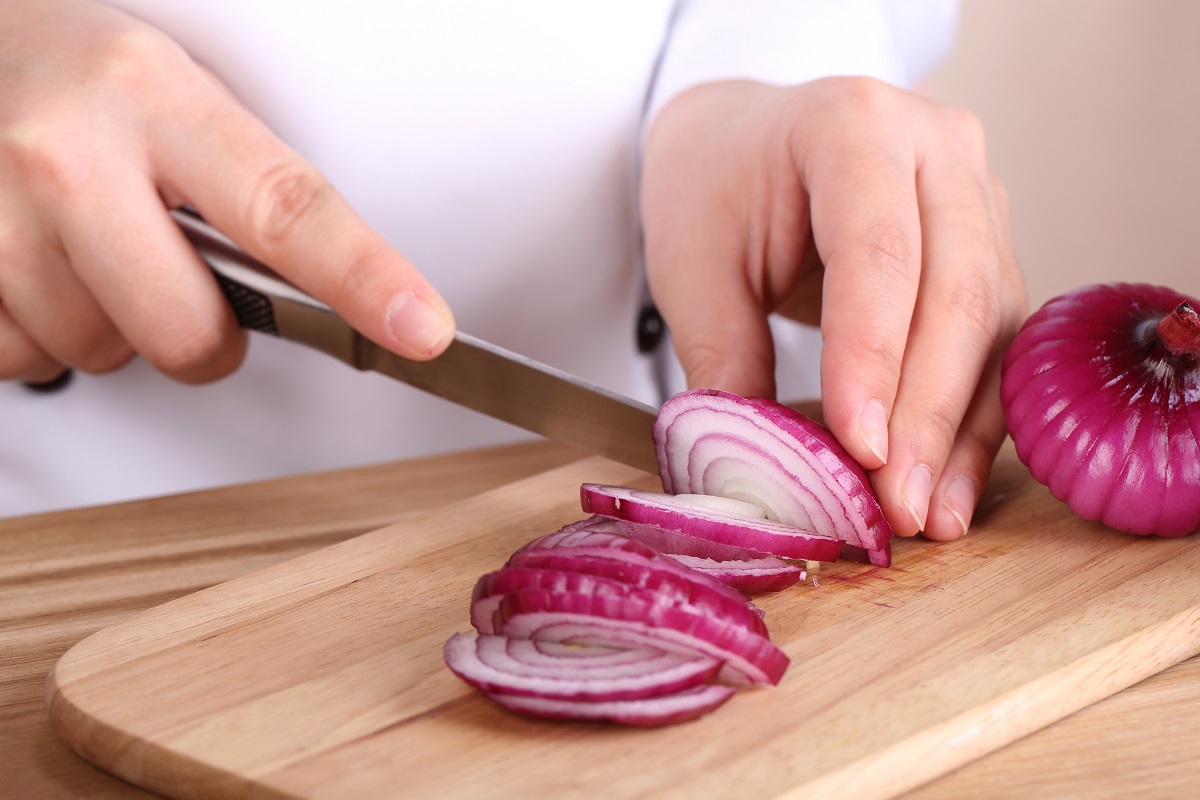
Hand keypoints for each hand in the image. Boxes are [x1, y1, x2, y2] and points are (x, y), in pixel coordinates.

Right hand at [0, 0, 453, 386]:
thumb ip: (243, 187)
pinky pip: (21, 363)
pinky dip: (38, 332)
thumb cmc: (77, 77)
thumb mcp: (175, 95)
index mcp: (152, 98)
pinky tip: (33, 265)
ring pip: (99, 355)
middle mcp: (66, 155)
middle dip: (203, 335)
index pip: (284, 208)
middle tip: (179, 277)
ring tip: (84, 243)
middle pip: (189, 333)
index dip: (363, 278)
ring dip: (109, 323)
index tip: (420, 328)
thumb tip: (329, 292)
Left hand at [641, 77, 1027, 540]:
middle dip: (924, 414)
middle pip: (954, 291)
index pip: (878, 253)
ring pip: (992, 325)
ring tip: (924, 516)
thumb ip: (725, 359)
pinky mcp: (990, 248)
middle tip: (895, 505)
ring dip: (958, 432)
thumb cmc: (713, 191)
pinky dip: (971, 422)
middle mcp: (936, 147)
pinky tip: (947, 488)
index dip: (874, 359)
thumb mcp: (692, 266)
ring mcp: (977, 195)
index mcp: (850, 125)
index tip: (860, 449)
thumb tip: (763, 476)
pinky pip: (997, 343)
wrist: (743, 143)